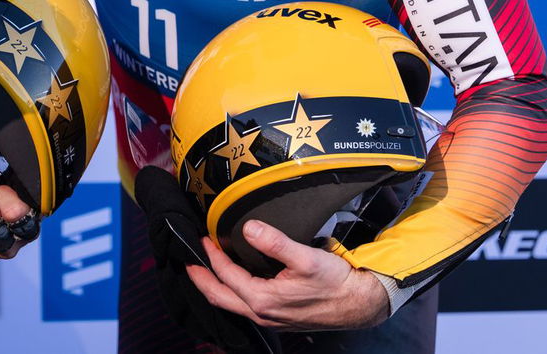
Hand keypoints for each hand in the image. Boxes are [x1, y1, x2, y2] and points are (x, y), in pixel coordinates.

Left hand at [187, 221, 389, 331]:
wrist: (359, 304)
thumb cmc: (336, 282)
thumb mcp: (306, 258)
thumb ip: (275, 242)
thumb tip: (248, 228)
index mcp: (264, 300)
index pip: (226, 275)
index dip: (211, 256)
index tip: (202, 238)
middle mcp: (262, 314)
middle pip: (219, 297)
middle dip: (200, 279)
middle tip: (187, 261)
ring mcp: (269, 318)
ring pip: (230, 304)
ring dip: (214, 286)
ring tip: (203, 270)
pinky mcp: (277, 317)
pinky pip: (243, 306)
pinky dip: (230, 292)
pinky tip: (232, 281)